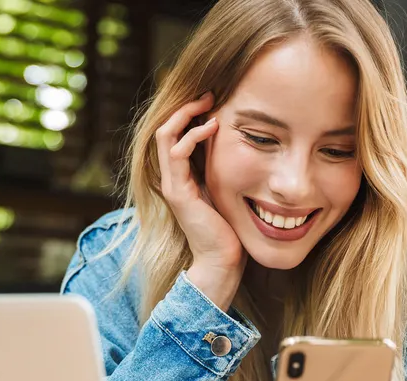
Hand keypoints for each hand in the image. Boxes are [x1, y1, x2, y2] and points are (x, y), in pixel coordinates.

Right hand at [154, 92, 245, 309]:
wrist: (222, 260)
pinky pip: (176, 153)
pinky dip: (193, 136)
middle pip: (165, 128)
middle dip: (186, 107)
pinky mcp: (178, 192)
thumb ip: (225, 168)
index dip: (190, 113)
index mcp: (181, 175)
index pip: (174, 133)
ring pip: (165, 135)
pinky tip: (213, 128)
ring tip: (209, 104)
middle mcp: (171, 177)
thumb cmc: (230, 228)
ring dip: (186, 115)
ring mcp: (171, 184)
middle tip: (210, 93)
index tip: (214, 100)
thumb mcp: (228, 189)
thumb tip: (241, 142)